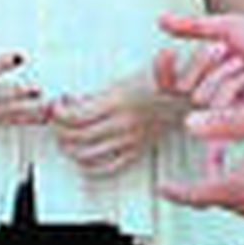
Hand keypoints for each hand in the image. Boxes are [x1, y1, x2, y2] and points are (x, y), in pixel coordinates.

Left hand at [50, 73, 187, 178]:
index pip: (76, 116)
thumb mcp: (125, 77)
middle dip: (59, 128)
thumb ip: (99, 93)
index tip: (57, 106)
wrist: (185, 95)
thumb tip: (74, 100)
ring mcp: (129, 140)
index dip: (59, 113)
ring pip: (87, 155)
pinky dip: (89, 165)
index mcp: (118, 101)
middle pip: (76, 136)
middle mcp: (122, 124)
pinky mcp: (136, 150)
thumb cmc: (160, 82)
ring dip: (69, 147)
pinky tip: (84, 155)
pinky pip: (107, 167)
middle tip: (57, 119)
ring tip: (67, 135)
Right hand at [155, 12, 243, 108]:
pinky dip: (226, 106)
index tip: (167, 52)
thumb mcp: (226, 27)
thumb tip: (160, 19)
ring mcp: (226, 109)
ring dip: (226, 75)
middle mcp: (212, 93)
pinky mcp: (240, 121)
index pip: (169, 78)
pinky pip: (219, 112)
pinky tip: (239, 99)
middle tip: (232, 54)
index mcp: (206, 73)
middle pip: (186, 85)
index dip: (162, 68)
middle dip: (205, 62)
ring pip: (203, 97)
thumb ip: (192, 26)